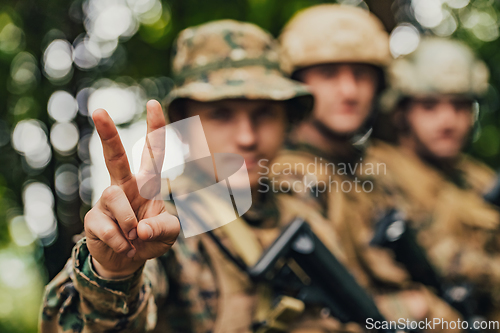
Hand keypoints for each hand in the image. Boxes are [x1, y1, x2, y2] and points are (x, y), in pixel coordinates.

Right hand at [85, 100, 179, 278]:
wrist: (127, 261)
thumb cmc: (151, 239)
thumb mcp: (169, 234)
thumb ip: (164, 228)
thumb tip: (141, 228)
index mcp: (148, 184)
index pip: (153, 153)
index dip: (155, 129)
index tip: (153, 103)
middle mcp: (126, 187)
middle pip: (115, 157)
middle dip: (108, 135)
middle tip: (98, 111)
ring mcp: (107, 201)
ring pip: (114, 197)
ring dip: (128, 222)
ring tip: (135, 239)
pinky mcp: (93, 219)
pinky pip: (106, 226)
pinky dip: (120, 241)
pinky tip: (125, 247)